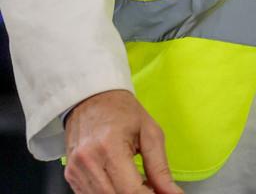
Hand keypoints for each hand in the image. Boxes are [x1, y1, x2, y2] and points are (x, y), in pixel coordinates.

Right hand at [64, 89, 183, 193]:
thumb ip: (160, 168)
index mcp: (110, 148)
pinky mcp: (70, 176)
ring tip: (138, 184)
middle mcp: (88, 163)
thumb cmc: (121, 110)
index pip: (131, 192)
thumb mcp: (149, 132)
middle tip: (152, 189)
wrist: (91, 96)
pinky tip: (122, 183)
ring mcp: (76, 171)